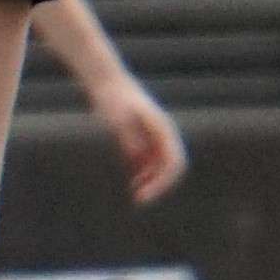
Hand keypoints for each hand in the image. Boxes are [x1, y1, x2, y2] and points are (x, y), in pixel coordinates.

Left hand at [86, 70, 187, 205]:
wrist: (106, 81)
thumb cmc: (113, 98)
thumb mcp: (119, 119)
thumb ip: (129, 137)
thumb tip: (136, 158)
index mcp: (163, 129)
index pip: (173, 164)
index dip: (162, 183)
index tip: (144, 195)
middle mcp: (163, 133)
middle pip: (170, 167)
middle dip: (158, 185)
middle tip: (139, 199)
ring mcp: (154, 134)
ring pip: (161, 165)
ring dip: (152, 180)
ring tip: (135, 192)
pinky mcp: (143, 135)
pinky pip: (151, 160)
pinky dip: (145, 172)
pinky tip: (133, 180)